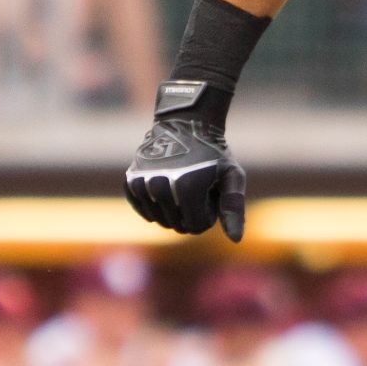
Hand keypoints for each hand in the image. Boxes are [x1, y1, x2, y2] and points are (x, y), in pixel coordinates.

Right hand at [125, 79, 245, 240]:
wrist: (185, 125)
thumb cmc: (213, 154)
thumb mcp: (231, 176)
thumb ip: (233, 207)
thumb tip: (236, 240)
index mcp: (187, 186)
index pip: (195, 227)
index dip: (207, 215)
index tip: (210, 195)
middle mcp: (161, 184)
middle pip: (176, 226)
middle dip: (190, 213)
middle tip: (196, 188)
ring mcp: (142, 182)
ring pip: (158, 220)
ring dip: (172, 210)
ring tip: (180, 185)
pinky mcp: (130, 179)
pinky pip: (142, 209)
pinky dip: (154, 206)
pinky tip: (164, 190)